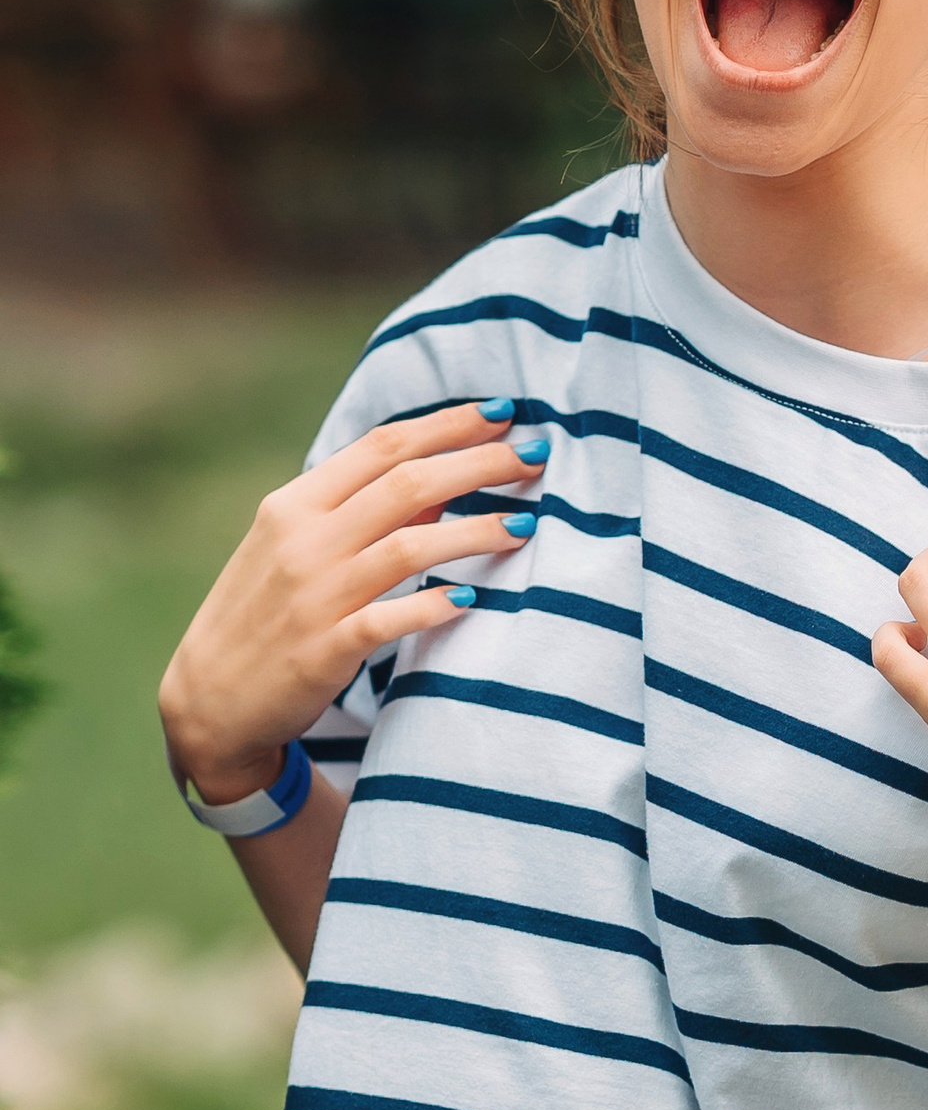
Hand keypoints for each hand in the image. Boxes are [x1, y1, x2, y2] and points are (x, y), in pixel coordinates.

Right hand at [160, 398, 547, 803]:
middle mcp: (304, 541)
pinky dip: (432, 605)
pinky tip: (471, 598)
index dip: (447, 425)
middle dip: (479, 462)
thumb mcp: (296, 548)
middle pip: (407, 484)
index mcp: (295, 505)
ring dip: (474, 531)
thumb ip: (359, 513)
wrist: (209, 699)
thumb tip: (439, 485)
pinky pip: (389, 619)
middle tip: (535, 455)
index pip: (382, 447)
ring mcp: (313, 596)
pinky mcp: (324, 650)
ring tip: (525, 525)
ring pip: (409, 546)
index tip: (503, 411)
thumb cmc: (265, 612)